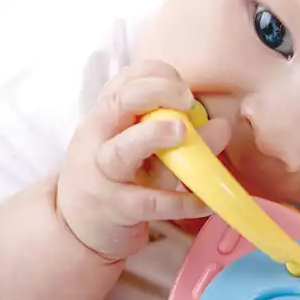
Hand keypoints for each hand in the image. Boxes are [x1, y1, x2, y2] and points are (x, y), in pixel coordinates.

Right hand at [56, 61, 229, 259]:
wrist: (78, 225)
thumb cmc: (117, 174)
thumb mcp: (138, 146)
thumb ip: (175, 131)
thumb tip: (221, 126)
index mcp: (105, 115)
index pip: (126, 80)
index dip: (157, 74)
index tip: (183, 84)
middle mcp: (99, 139)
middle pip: (118, 103)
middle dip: (155, 92)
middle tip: (187, 99)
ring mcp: (104, 175)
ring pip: (123, 151)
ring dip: (153, 136)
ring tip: (183, 131)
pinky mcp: (118, 209)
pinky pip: (151, 202)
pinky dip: (181, 201)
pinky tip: (206, 200)